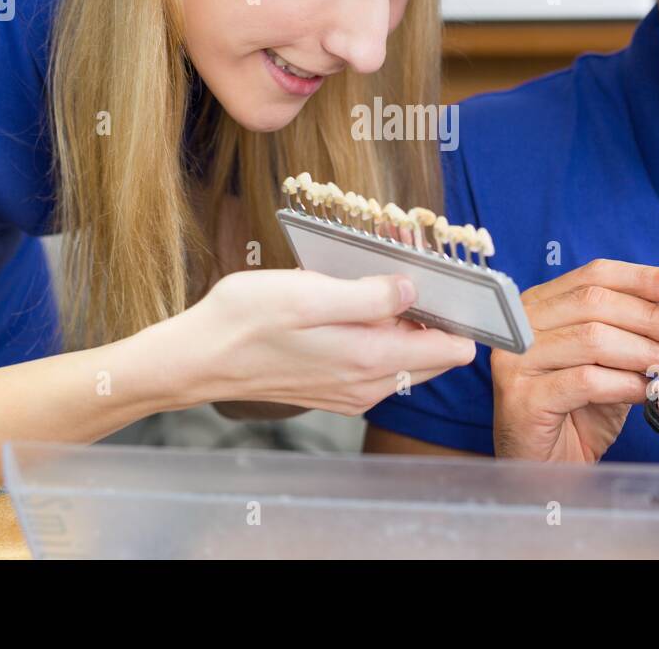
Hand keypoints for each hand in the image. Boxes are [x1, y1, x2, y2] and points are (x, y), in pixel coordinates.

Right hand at [143, 269, 475, 414]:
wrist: (197, 359)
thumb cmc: (245, 322)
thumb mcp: (308, 294)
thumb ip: (368, 296)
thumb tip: (412, 289)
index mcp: (371, 361)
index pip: (453, 349)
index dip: (461, 314)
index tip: (456, 282)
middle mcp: (369, 385)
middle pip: (434, 352)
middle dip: (431, 310)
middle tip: (410, 267)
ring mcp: (352, 391)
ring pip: (404, 354)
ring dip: (400, 317)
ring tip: (376, 276)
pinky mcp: (334, 387)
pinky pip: (375, 359)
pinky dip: (374, 330)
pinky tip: (349, 300)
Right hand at [491, 259, 658, 462]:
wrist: (547, 470)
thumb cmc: (578, 415)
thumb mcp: (614, 365)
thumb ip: (638, 331)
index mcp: (539, 306)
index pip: (592, 275)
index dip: (639, 278)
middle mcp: (521, 326)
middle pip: (594, 302)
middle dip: (650, 317)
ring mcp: (517, 360)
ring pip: (592, 338)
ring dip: (643, 351)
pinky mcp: (523, 397)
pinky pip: (586, 380)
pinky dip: (625, 384)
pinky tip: (647, 392)